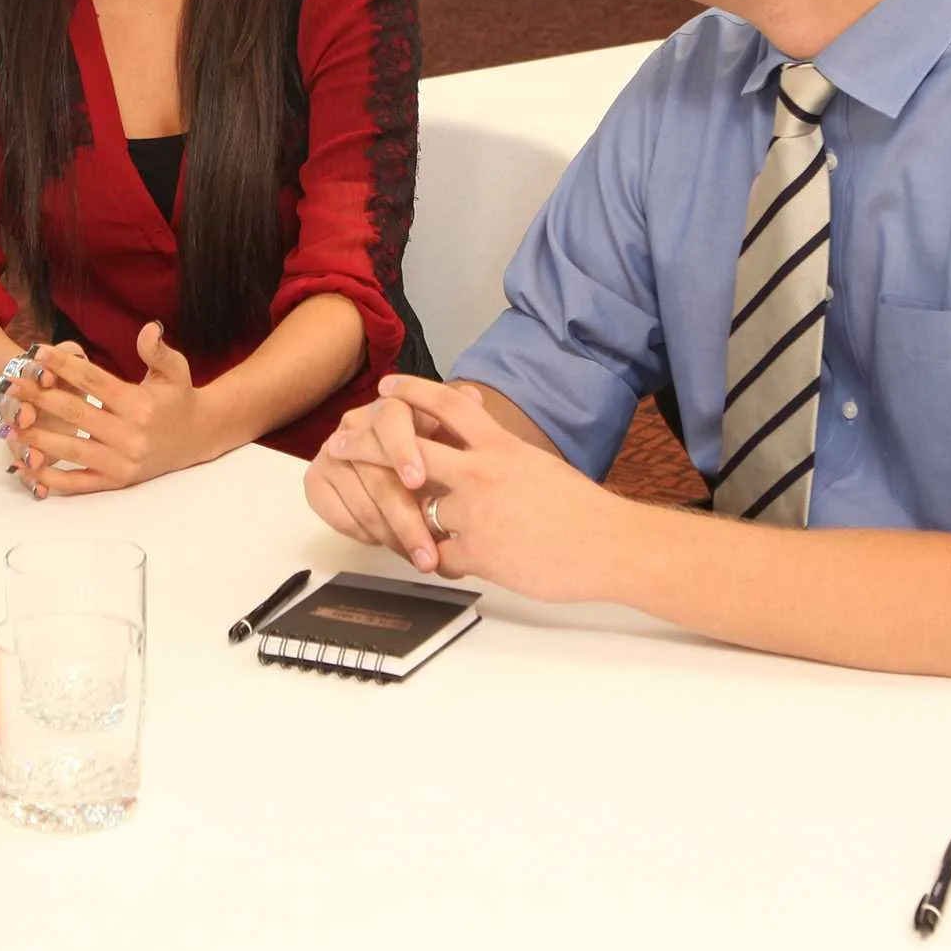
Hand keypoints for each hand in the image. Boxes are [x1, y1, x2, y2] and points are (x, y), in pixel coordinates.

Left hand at [6, 322, 213, 495]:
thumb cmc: (179, 400)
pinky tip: (27, 465)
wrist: (197, 438)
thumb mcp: (175, 370)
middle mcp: (129, 436)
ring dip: (37, 436)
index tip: (37, 353)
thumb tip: (148, 329)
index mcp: (140, 405)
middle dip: (40, 397)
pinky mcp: (116, 481)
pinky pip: (79, 483)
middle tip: (12, 384)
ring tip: (9, 422)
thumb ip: (158, 351)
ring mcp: (121, 462)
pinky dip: (51, 478)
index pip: (94, 382)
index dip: (64, 365)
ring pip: (71, 449)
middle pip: (75, 414)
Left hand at [305, 375, 623, 599]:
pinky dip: (435, 559)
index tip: (385, 387)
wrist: (610, 546)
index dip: (412, 391)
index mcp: (500, 446)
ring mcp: (476, 514)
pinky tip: (437, 562)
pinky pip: (439, 556)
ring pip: (418, 510)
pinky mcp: (479, 554)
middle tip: (341, 444)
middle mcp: (481, 473)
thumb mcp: (537, 462)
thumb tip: (478, 428)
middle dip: (368, 446)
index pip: (448, 405)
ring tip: (391, 521)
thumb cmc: (582, 508)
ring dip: (406, 518)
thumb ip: (500, 448)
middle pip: (408, 450)